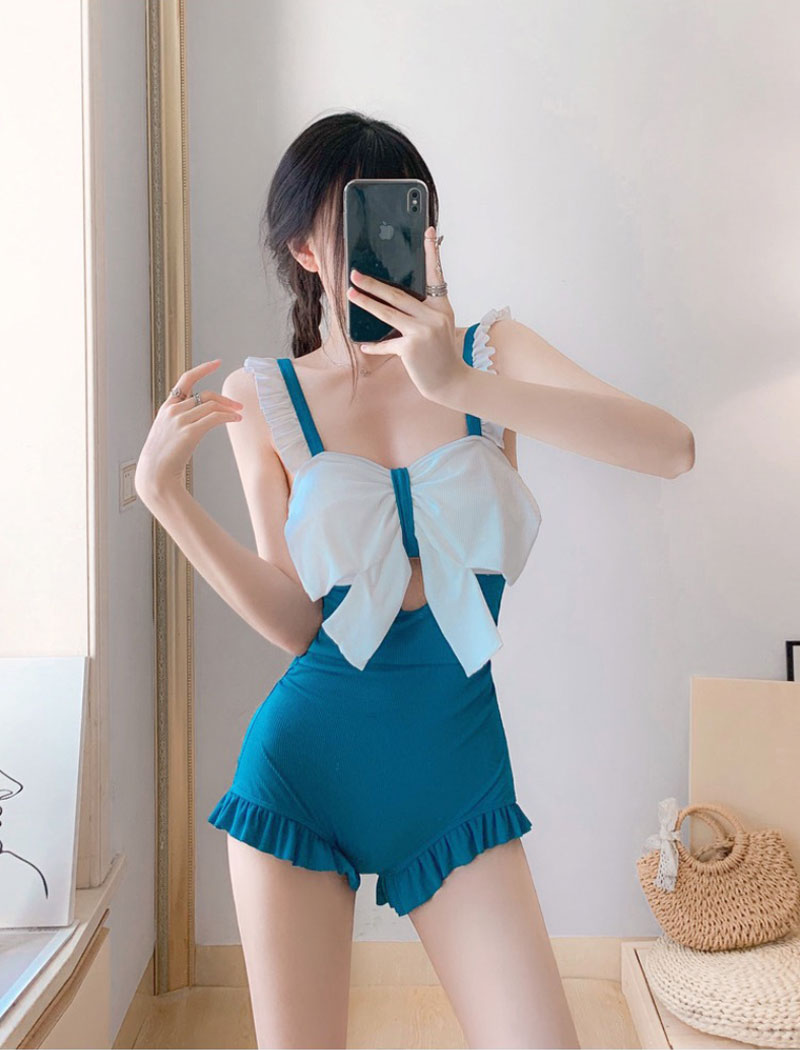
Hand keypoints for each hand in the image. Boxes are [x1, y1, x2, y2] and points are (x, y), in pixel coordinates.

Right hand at [135, 359, 242, 504]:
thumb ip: (180, 421)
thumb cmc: (163, 459)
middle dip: (225, 398)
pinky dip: (228, 416)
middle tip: (238, 405)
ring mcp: (180, 420)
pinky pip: (214, 418)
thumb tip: (201, 417)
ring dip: (229, 408)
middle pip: (206, 395)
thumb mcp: (168, 433)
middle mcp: (173, 410)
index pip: (186, 380)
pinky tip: (236, 419)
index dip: (203, 369)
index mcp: (167, 408)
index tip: (217, 363)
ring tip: (239, 414)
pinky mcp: (189, 432)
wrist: (155, 475)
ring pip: (211, 405)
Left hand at [347, 225, 467, 402]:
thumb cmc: (442, 354)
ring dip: (366, 303)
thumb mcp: (439, 328)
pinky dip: (374, 346)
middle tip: (355, 274)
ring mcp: (422, 331)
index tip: (428, 232)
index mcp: (441, 307)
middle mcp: (433, 316)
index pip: (436, 274)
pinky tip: (363, 344)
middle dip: (373, 284)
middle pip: (398, 294)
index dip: (432, 252)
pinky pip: (386, 344)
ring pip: (388, 312)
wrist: (451, 381)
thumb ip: (422, 313)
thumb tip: (393, 303)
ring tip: (350, 294)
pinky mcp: (410, 348)